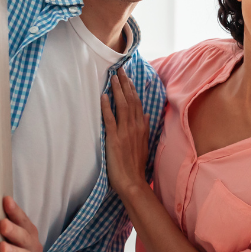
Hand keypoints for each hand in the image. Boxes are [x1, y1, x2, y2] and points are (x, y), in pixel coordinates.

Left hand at [0, 195, 45, 251]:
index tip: (5, 201)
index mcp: (29, 239)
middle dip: (14, 231)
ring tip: (2, 248)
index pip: (24, 223)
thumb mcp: (13, 245)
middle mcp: (34, 251)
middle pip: (26, 239)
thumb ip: (4, 230)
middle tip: (2, 224)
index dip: (16, 212)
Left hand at [101, 68, 149, 199]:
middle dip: (125, 84)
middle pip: (130, 100)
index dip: (132, 89)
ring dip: (117, 90)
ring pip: (122, 106)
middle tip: (119, 69)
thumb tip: (146, 115)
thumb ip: (144, 129)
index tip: (128, 77)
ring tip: (113, 77)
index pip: (137, 104)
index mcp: (141, 128)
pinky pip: (110, 120)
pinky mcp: (114, 139)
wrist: (132, 182)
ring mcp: (125, 132)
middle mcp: (134, 127)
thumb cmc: (135, 166)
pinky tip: (104, 96)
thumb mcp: (144, 145)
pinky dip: (107, 107)